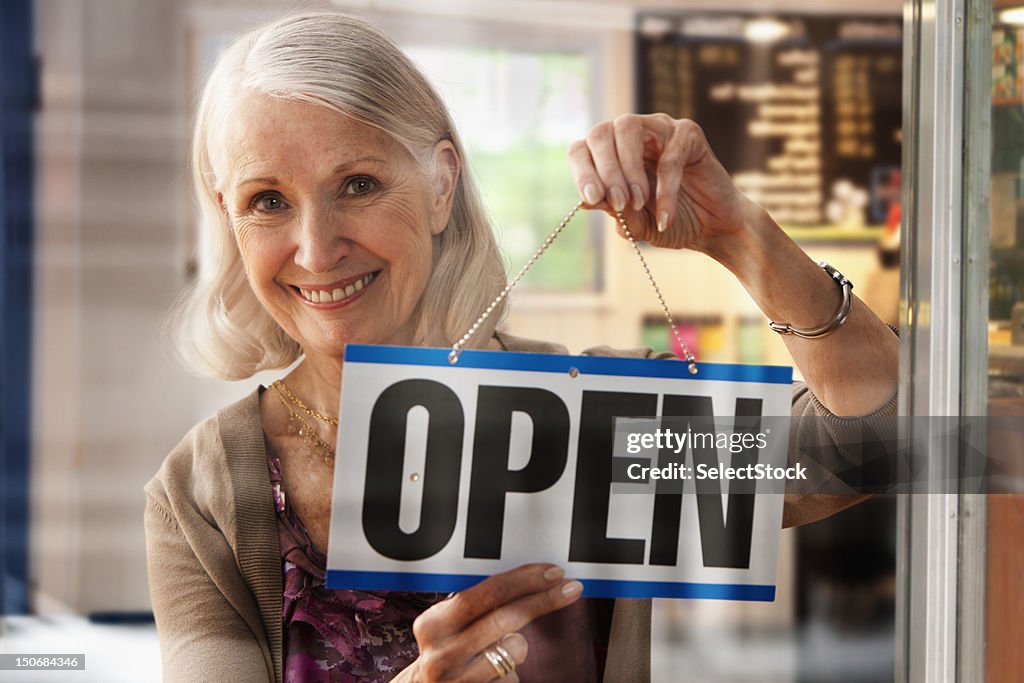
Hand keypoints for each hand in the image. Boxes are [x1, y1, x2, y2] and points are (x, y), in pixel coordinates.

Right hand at [394, 564, 582, 681]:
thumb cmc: (449, 653)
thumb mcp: (450, 627)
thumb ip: (479, 605)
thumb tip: (532, 576)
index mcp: (432, 625)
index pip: (485, 593)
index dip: (523, 580)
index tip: (553, 572)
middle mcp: (440, 655)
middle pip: (505, 618)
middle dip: (543, 600)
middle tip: (571, 588)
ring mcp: (457, 682)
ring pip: (515, 650)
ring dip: (519, 647)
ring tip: (499, 654)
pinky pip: (513, 678)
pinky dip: (512, 675)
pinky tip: (492, 678)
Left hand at [568, 113, 759, 251]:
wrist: (711, 228)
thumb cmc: (669, 222)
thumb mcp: (637, 224)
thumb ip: (614, 211)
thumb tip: (584, 203)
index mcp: (609, 155)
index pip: (581, 149)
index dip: (582, 171)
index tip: (591, 199)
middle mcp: (630, 135)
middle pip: (600, 133)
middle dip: (606, 171)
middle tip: (619, 203)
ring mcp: (658, 128)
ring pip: (628, 129)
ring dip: (629, 169)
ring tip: (640, 203)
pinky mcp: (688, 133)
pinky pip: (669, 153)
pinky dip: (665, 189)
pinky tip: (666, 215)